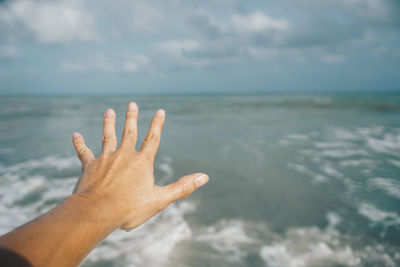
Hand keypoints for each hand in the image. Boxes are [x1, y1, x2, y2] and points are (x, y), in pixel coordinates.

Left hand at [71, 102, 208, 230]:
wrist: (97, 212)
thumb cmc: (129, 208)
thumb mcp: (160, 199)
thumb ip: (182, 187)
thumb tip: (204, 177)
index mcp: (142, 162)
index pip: (152, 138)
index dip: (157, 124)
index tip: (160, 111)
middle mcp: (124, 155)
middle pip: (129, 132)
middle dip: (131, 118)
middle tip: (131, 104)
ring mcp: (105, 159)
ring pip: (108, 136)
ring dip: (108, 123)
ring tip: (108, 111)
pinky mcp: (89, 166)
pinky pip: (83, 152)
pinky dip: (79, 143)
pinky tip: (75, 134)